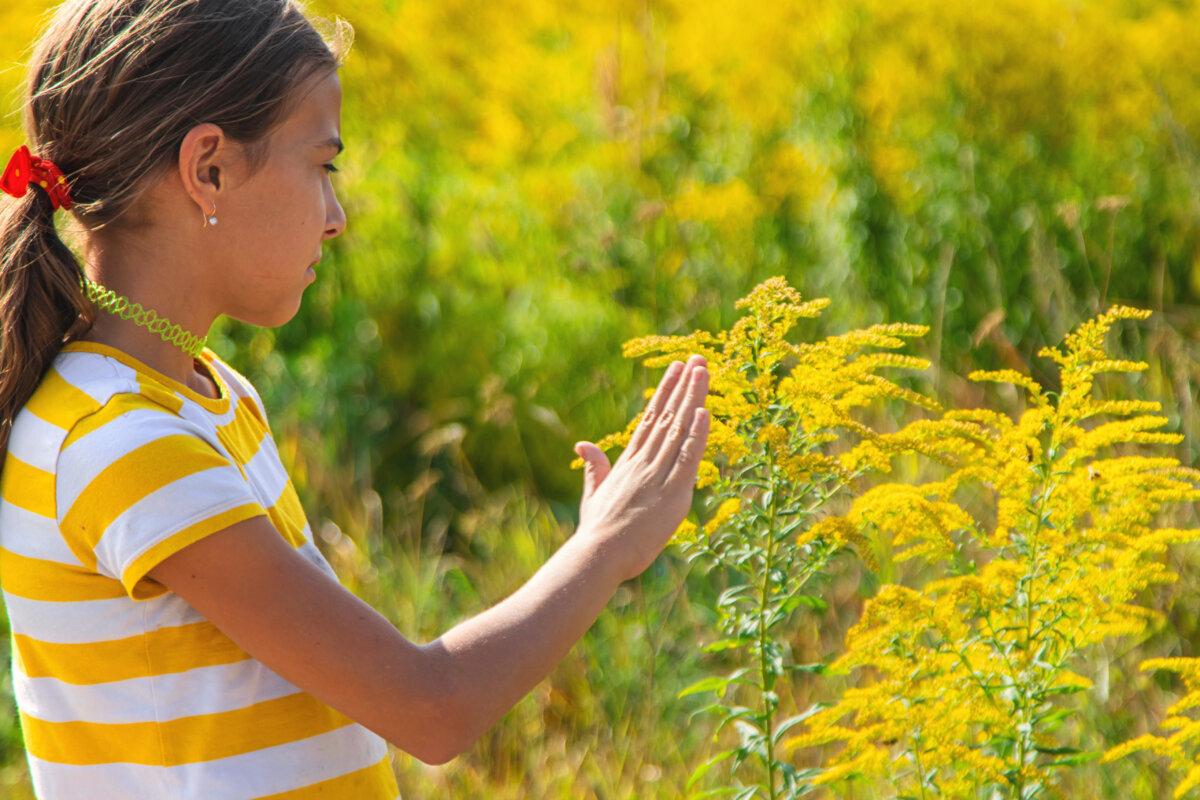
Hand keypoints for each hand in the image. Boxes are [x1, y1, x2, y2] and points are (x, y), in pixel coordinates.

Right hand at [573, 354, 710, 581]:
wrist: (598, 555)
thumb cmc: (597, 531)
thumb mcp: (593, 493)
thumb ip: (594, 467)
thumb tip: (582, 443)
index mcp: (628, 462)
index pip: (651, 419)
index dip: (665, 393)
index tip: (676, 369)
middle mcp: (644, 463)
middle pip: (668, 416)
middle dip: (684, 386)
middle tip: (697, 358)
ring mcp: (658, 476)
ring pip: (679, 429)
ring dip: (693, 398)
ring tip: (702, 370)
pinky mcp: (672, 495)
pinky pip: (688, 459)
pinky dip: (697, 435)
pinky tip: (705, 411)